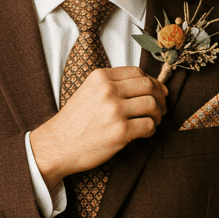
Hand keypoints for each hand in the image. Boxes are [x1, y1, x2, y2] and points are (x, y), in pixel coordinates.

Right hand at [30, 67, 167, 187]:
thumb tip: (145, 85)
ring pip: (152, 105)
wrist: (57, 145)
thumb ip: (111, 85)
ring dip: (158, 114)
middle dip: (160, 97)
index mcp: (101, 77)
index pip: (137, 72)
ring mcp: (114, 110)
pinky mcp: (120, 131)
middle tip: (161, 107)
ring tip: (152, 121)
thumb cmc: (74, 122)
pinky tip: (144, 133)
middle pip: (149, 86)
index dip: (152, 82)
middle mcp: (108, 90)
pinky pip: (149, 125)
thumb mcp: (88, 92)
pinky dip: (151, 129)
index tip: (157, 91)